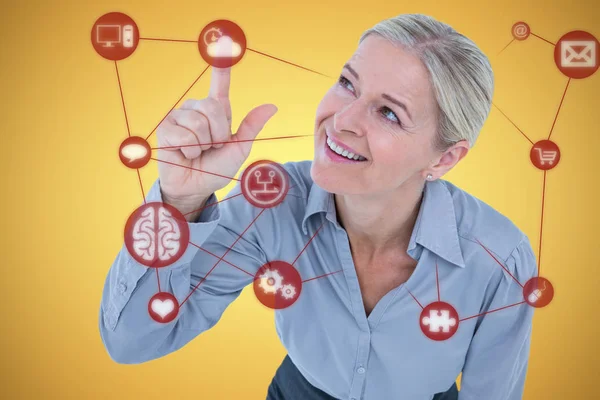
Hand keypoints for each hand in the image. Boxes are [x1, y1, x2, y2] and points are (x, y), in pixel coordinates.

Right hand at [156, 66, 277, 204]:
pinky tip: (184, 154)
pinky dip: (190, 150)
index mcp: (216, 111)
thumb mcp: (239, 148)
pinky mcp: (165, 128)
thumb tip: (271, 106)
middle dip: (218, 134)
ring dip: (203, 144)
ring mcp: (179, 117)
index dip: (222, 66)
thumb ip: (251, 127)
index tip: (225, 42)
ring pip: (198, 123)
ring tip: (197, 152)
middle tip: (211, 147)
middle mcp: (196, 109)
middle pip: (213, 107)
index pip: (220, 84)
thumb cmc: (216, 168)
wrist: (197, 188)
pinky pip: (184, 135)